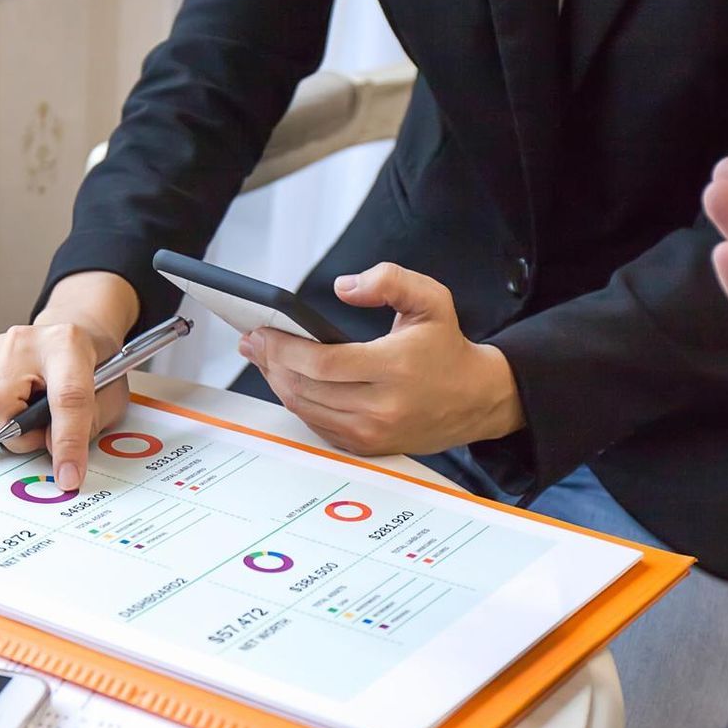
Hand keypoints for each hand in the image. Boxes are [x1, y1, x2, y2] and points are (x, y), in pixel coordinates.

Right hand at [0, 272, 138, 490]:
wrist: (69, 335)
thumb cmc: (90, 365)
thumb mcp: (109, 396)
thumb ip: (88, 426)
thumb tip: (53, 453)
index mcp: (67, 344)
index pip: (66, 398)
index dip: (67, 442)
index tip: (68, 475)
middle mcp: (24, 341)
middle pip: (1, 407)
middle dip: (23, 436)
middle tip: (44, 429)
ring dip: (8, 429)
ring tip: (31, 414)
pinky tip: (15, 407)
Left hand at [238, 263, 522, 455]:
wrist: (475, 399)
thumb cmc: (446, 346)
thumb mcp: (431, 299)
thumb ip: (389, 280)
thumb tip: (342, 287)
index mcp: (396, 369)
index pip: (324, 364)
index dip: (285, 349)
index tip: (261, 331)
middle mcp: (382, 407)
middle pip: (306, 388)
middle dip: (272, 363)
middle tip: (252, 340)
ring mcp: (373, 433)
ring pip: (306, 409)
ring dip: (277, 381)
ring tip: (262, 356)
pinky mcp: (366, 446)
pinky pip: (317, 425)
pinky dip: (296, 401)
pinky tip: (285, 378)